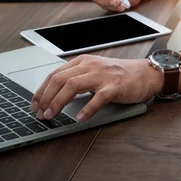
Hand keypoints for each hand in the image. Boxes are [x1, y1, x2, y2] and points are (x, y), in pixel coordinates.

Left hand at [31, 55, 162, 121]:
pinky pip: (98, 98)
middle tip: (40, 113)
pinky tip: (79, 118)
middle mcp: (91, 66)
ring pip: (73, 86)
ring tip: (52, 116)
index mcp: (83, 62)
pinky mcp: (115, 87)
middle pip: (60, 80)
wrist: (146, 74)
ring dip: (58, 102)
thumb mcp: (96, 72)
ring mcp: (103, 76)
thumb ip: (78, 78)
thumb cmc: (121, 76)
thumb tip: (55, 96)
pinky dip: (87, 109)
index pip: (55, 74)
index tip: (34, 105)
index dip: (41, 91)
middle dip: (45, 98)